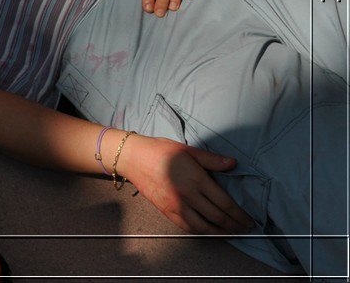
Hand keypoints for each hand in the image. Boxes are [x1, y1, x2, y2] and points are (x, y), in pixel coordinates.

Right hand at [118, 135, 253, 234]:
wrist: (132, 158)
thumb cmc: (160, 150)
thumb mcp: (187, 150)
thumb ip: (211, 159)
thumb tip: (233, 163)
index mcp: (196, 179)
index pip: (224, 202)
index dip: (239, 214)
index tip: (249, 219)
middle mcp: (188, 195)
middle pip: (217, 217)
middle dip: (234, 225)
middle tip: (244, 227)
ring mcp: (176, 205)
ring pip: (204, 226)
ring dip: (220, 231)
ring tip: (230, 231)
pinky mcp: (166, 211)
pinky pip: (188, 227)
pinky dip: (201, 231)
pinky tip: (208, 230)